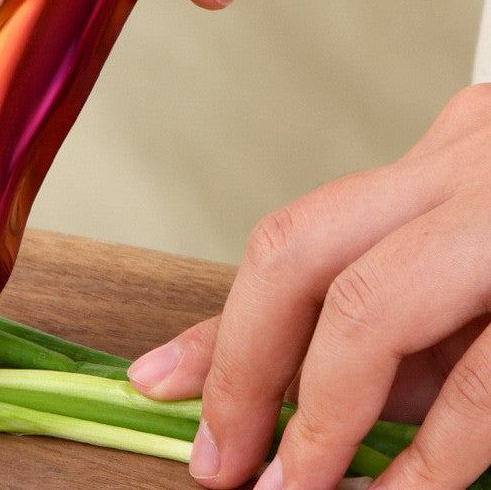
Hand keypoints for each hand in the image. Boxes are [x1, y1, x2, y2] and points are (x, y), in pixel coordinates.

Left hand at [128, 84, 490, 489]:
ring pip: (375, 309)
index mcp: (448, 159)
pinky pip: (488, 384)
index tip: (161, 386)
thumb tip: (279, 398)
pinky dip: (435, 457)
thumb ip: (402, 324)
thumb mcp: (473, 267)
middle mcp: (477, 168)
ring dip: (318, 418)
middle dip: (245, 364)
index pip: (297, 237)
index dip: (222, 324)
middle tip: (218, 459)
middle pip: (303, 252)